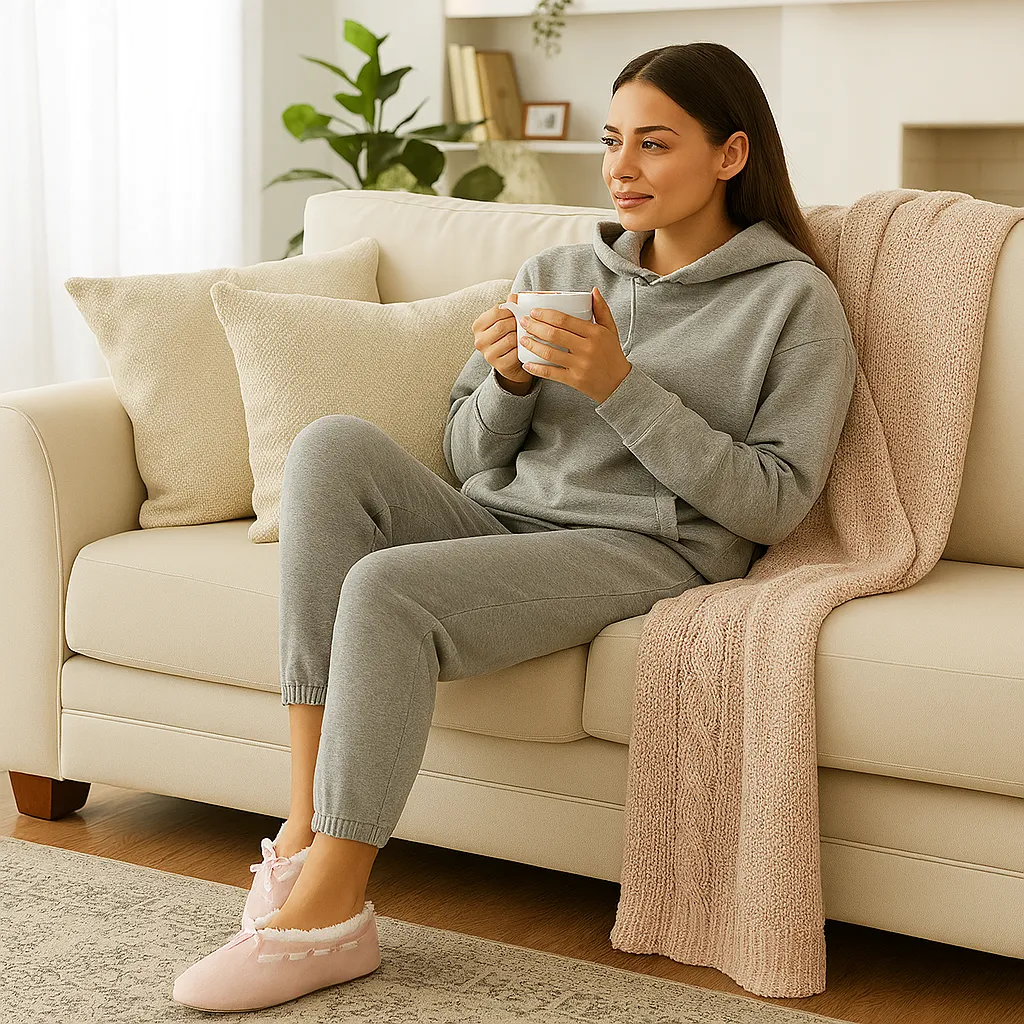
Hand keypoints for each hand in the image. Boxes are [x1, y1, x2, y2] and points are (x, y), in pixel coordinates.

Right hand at [471, 291, 532, 387]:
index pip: (496, 312)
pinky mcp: (499, 366)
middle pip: (502, 325)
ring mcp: (488, 355)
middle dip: (517, 323)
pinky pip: (516, 353)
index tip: (518, 312)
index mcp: (478, 326)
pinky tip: (525, 346)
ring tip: (526, 334)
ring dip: (521, 336)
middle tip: (526, 324)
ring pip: (510, 339)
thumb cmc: (507, 337)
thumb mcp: (505, 320)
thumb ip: (509, 307)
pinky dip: (523, 348)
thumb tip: (514, 296)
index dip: (511, 310)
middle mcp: (479, 341)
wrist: (510, 363)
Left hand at [519, 287, 631, 403]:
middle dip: (535, 327)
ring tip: (523, 339)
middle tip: (524, 322)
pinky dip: (537, 369)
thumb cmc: (613, 354)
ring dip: (533, 345)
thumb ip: (602, 309)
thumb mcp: (610, 330)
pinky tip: (527, 364)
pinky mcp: (575, 380)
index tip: (534, 312)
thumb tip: (594, 290)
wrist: (619, 384)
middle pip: (554, 335)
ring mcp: (580, 365)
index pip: (565, 320)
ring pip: (550, 353)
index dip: (546, 315)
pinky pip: (552, 373)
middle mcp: (587, 348)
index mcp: (594, 333)